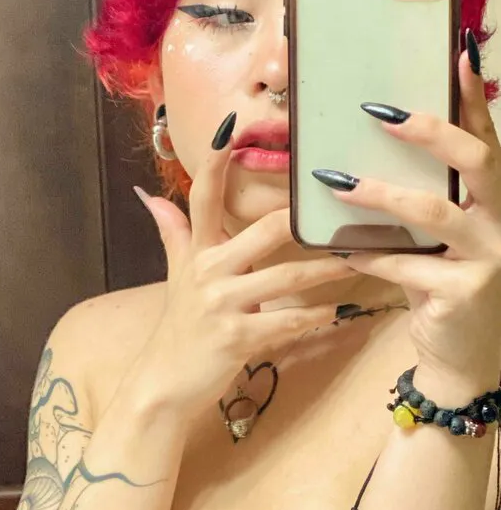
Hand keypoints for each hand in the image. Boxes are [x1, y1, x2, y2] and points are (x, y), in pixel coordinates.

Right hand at [132, 113, 353, 424]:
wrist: (166, 382)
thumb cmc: (180, 324)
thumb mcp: (176, 274)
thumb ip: (171, 231)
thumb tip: (149, 195)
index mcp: (197, 251)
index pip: (203, 197)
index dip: (216, 163)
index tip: (231, 127)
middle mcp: (208, 271)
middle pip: (263, 232)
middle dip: (302, 220)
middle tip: (341, 203)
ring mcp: (223, 305)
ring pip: (287, 278)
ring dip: (327, 269)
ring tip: (360, 259)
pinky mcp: (238, 338)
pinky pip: (287, 323)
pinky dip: (315, 317)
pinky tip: (341, 310)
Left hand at [319, 37, 500, 395]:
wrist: (466, 359)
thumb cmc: (444, 283)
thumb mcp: (441, 237)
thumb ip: (426, 195)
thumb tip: (375, 144)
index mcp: (497, 201)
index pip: (487, 139)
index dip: (474, 98)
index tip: (457, 54)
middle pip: (479, 161)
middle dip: (431, 132)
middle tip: (381, 113)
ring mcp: (490, 257)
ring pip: (435, 211)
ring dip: (381, 194)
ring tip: (336, 182)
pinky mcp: (465, 292)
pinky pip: (407, 263)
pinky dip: (370, 255)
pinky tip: (342, 251)